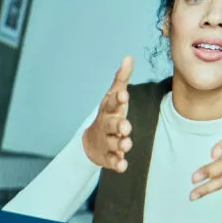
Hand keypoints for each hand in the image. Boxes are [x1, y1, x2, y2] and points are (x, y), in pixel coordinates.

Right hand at [83, 56, 134, 171]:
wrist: (92, 142)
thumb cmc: (109, 115)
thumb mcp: (114, 96)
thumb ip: (121, 78)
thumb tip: (129, 57)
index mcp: (108, 110)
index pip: (112, 102)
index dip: (117, 99)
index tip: (124, 95)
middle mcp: (106, 125)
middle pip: (111, 124)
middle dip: (118, 125)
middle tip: (126, 127)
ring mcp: (106, 141)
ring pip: (112, 143)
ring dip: (119, 144)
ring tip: (126, 145)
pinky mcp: (108, 157)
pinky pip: (112, 161)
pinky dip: (117, 164)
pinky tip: (123, 166)